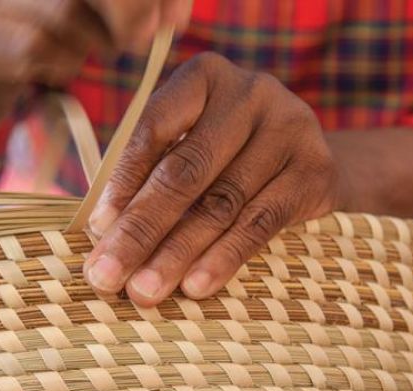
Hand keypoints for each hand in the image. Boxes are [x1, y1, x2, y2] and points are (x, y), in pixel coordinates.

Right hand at [0, 0, 189, 84]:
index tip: (176, 16)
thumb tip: (174, 15)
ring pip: (64, 12)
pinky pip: (36, 50)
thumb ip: (126, 5)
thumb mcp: (77, 6)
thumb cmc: (29, 31)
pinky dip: (61, 65)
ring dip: (92, 42)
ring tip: (86, 50)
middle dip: (130, 10)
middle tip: (140, 39)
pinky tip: (57, 67)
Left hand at [83, 53, 340, 306]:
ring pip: (221, 202)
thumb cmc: (229, 156)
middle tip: (107, 276)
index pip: (155, 126)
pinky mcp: (315, 171)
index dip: (124, 180)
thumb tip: (103, 234)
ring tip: (145, 291)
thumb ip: (151, 176)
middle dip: (142, 228)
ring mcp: (289, 129)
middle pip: (186, 169)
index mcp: (205, 77)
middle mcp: (250, 93)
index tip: (97, 229)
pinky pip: (261, 222)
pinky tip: (195, 286)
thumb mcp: (192, 146)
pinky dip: (224, 258)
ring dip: (177, 253)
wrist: (310, 161)